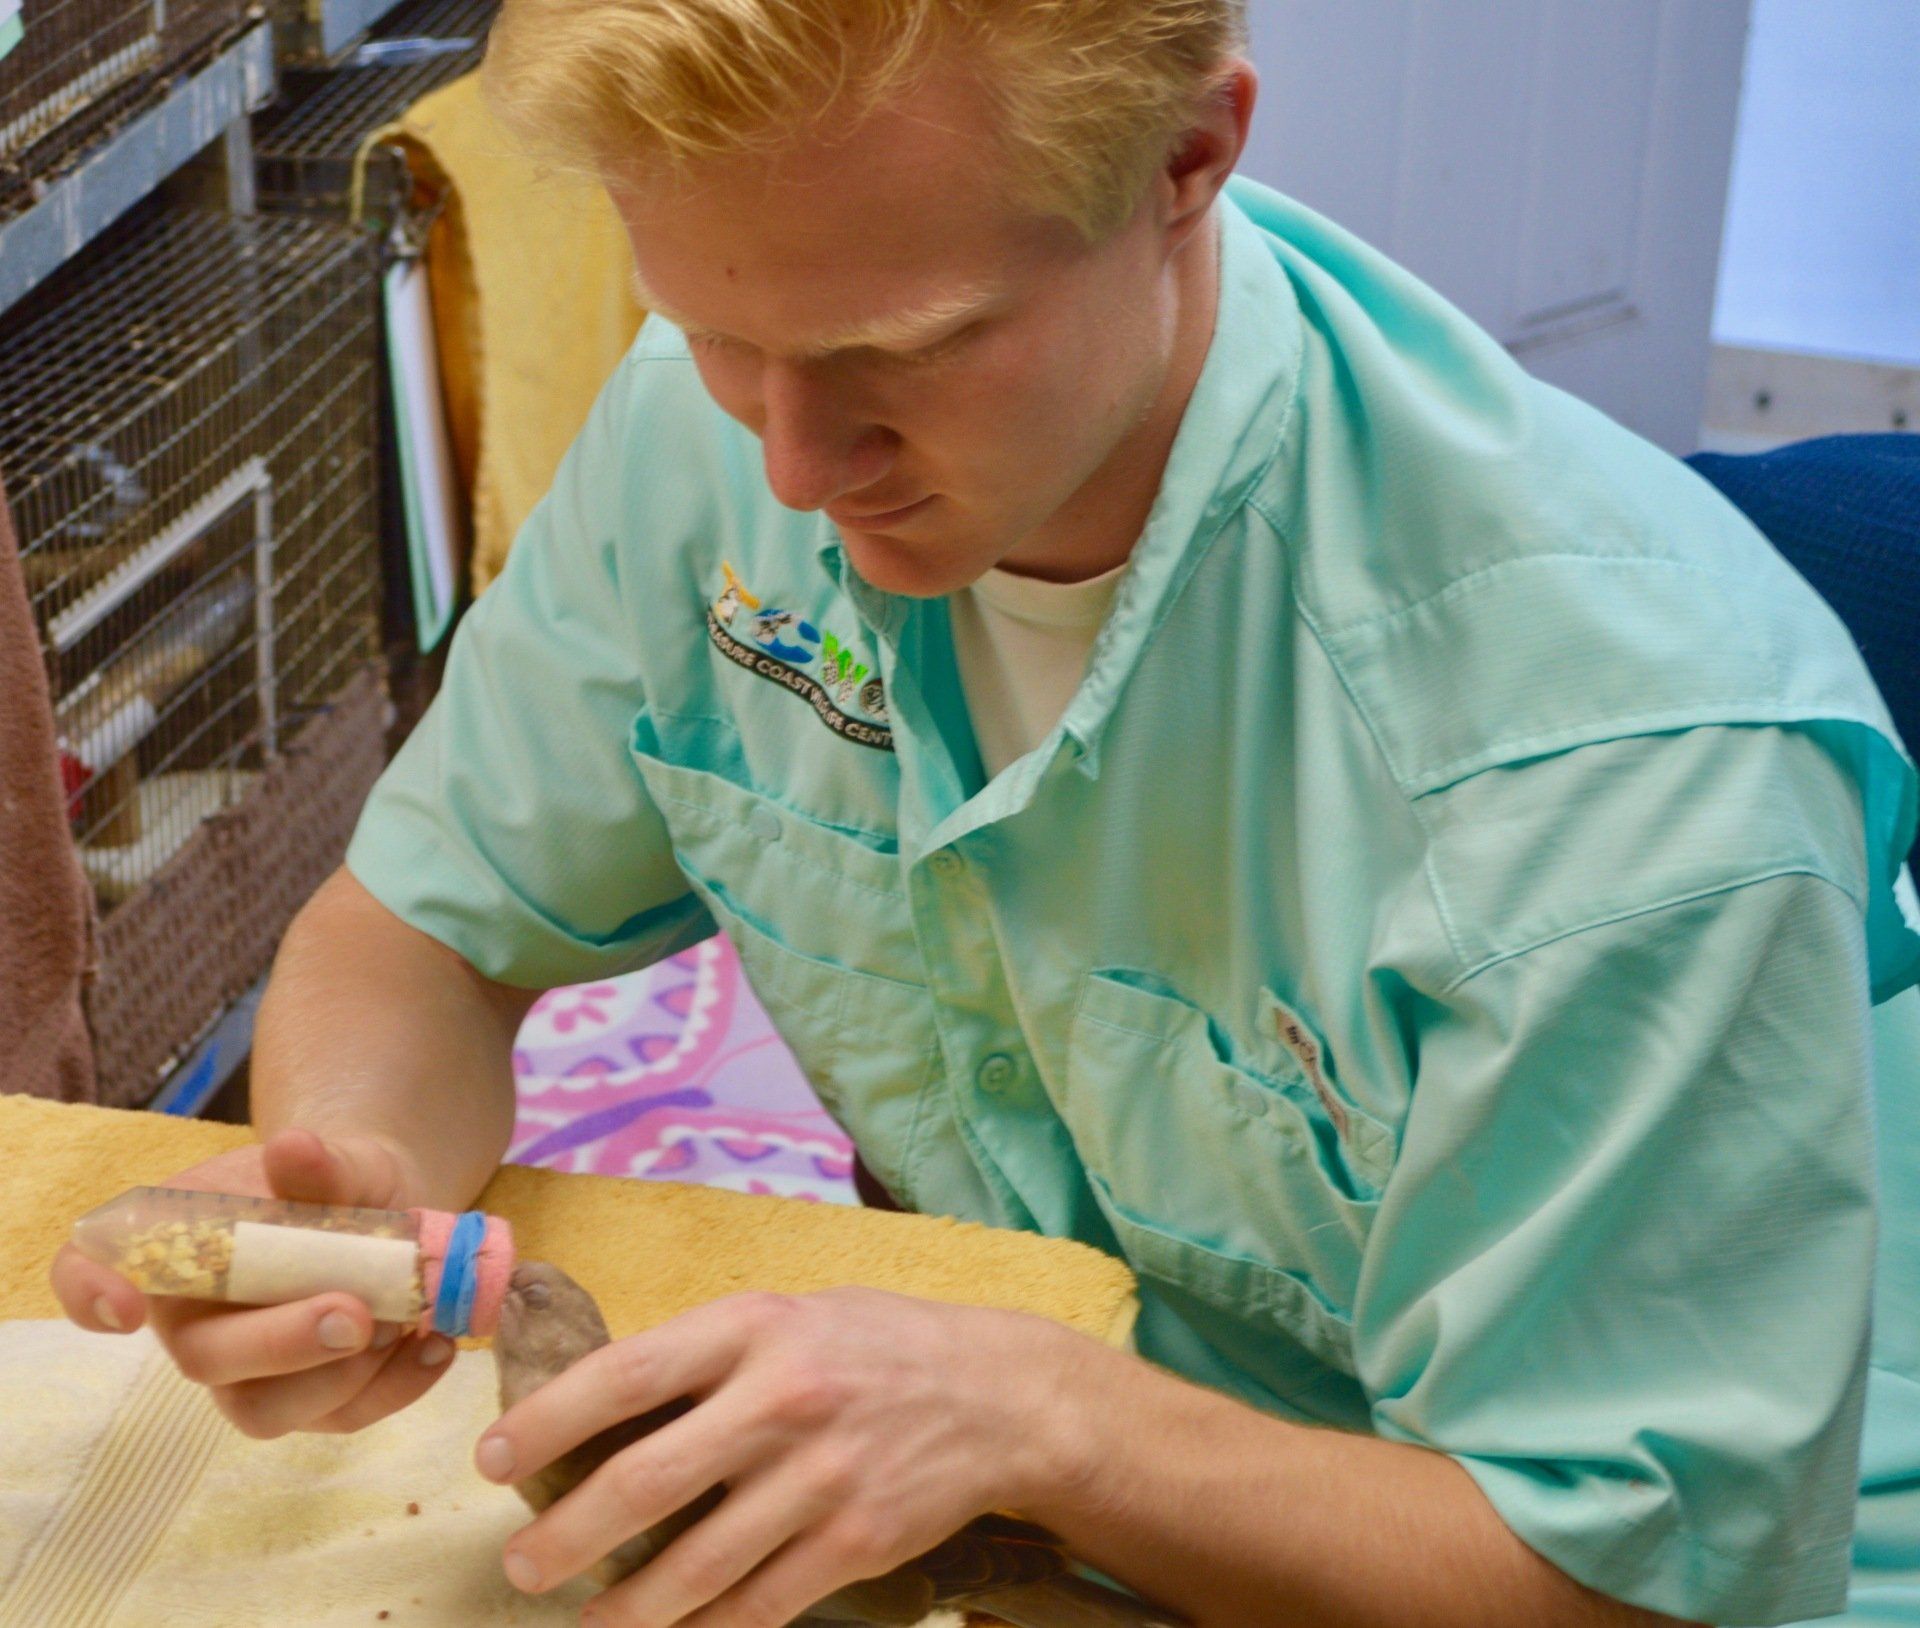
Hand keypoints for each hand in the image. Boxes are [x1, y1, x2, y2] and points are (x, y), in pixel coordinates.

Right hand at [47, 1127, 460, 1436]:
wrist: (387, 1210)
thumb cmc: (331, 1184)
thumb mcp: (333, 1161)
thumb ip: (317, 1163)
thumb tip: (296, 1147)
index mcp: (175, 1251)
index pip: (90, 1272)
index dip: (90, 1292)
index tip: (126, 1307)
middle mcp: (199, 1323)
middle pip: (206, 1359)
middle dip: (282, 1343)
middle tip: (354, 1315)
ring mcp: (253, 1373)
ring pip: (270, 1410)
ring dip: (342, 1376)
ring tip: (405, 1321)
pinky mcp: (315, 1402)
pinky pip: (343, 1417)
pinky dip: (397, 1386)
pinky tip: (434, 1345)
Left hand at [477, 1285, 1085, 1625]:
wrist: (998, 1393)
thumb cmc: (873, 1345)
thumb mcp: (789, 1317)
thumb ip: (707, 1358)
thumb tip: (599, 1410)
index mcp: (753, 1328)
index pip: (625, 1374)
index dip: (546, 1420)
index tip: (493, 1458)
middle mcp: (782, 1400)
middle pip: (645, 1480)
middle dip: (566, 1536)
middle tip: (521, 1565)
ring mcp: (822, 1477)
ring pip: (695, 1566)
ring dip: (625, 1607)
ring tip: (586, 1622)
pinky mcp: (856, 1543)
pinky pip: (759, 1606)